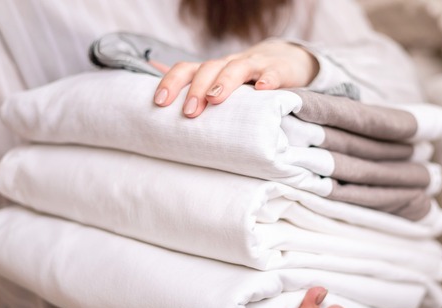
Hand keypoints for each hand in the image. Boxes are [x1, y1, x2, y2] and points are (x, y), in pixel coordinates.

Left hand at [151, 40, 319, 117]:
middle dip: (196, 89)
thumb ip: (191, 77)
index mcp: (213, 69)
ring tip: (215, 99)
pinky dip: (267, 80)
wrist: (287, 61)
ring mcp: (255, 66)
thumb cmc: (246, 77)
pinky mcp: (279, 71)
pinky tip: (262, 89)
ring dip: (224, 82)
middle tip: (189, 112)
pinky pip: (273, 73)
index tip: (160, 102)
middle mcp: (230, 64)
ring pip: (238, 67)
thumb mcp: (218, 78)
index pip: (187, 69)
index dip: (172, 82)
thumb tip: (154, 69)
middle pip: (209, 68)